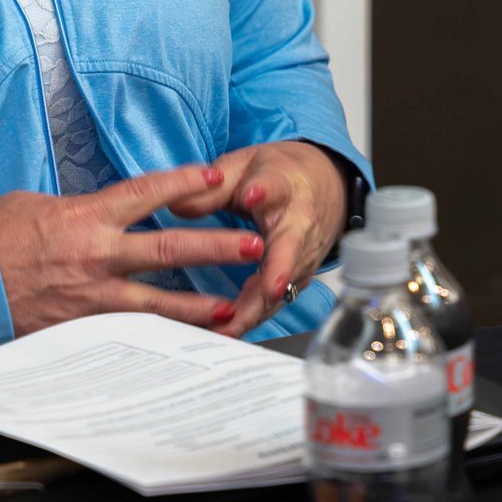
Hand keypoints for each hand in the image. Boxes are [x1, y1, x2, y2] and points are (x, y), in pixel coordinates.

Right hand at [0, 163, 265, 337]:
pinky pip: (128, 332)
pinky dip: (157, 337)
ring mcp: (91, 295)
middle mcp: (97, 254)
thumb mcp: (36, 204)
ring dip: (200, 304)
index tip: (216, 176)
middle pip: (170, 248)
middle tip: (253, 245)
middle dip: (216, 247)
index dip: (185, 183)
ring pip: (158, 300)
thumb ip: (79, 208)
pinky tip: (180, 343)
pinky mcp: (80, 327)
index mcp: (87, 215)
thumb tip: (101, 209)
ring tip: (235, 307)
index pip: (147, 192)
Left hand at [168, 141, 347, 336]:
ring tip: (227, 329)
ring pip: (281, 286)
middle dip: (276, 271)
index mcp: (283, 187)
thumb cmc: (279, 176)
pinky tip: (226, 333)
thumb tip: (177, 206)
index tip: (251, 195)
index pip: (275, 187)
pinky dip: (252, 317)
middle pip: (289, 248)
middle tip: (265, 290)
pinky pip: (273, 301)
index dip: (263, 191)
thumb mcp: (245, 167)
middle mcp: (298, 224)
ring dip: (256, 309)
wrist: (325, 187)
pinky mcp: (297, 278)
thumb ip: (212, 188)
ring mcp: (301, 255)